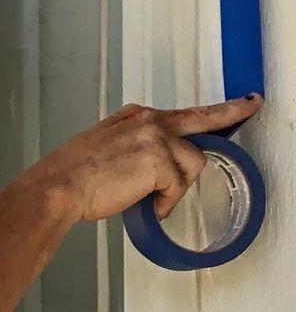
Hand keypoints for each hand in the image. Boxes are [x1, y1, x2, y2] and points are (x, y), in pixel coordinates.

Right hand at [30, 97, 261, 226]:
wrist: (57, 187)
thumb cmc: (69, 176)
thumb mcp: (101, 149)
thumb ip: (130, 149)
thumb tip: (147, 171)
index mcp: (135, 117)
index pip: (180, 114)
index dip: (206, 116)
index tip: (229, 107)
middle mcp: (149, 120)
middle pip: (203, 117)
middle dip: (233, 111)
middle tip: (253, 104)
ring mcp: (156, 137)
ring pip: (193, 163)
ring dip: (176, 188)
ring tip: (152, 202)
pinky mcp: (160, 159)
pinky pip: (179, 185)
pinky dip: (166, 202)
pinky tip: (149, 208)